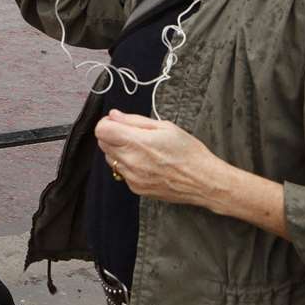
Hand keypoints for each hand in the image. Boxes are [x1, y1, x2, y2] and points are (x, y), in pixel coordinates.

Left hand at [94, 110, 224, 207]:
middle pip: (103, 144)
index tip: (118, 122)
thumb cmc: (189, 152)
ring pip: (110, 159)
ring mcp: (132, 178)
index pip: (101, 130)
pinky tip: (146, 163)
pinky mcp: (136, 189)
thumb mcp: (165, 127)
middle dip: (112, 136)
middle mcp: (130, 162)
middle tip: (132, 134)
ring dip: (118, 151)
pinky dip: (128, 166)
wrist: (203, 181)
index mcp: (136, 143)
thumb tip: (114, 115)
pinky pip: (122, 173)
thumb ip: (134, 121)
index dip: (108, 123)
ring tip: (141, 150)